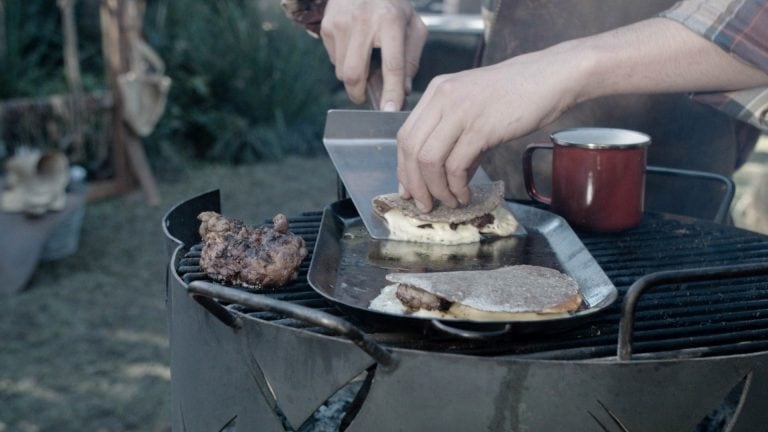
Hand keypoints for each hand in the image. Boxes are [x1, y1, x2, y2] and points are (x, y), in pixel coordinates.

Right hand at [320, 0, 426, 109]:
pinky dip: (344, 62)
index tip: (389, 111)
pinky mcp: (327, 26)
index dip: (391, 92)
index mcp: (390, 21)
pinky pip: (333, 60)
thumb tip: (403, 90)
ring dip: (353, 77)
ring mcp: (341, 23)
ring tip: (364, 61)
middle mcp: (363, 21)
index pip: (392, 65)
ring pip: (341, 71)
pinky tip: (354, 47)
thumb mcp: (413, 26)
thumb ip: (411, 59)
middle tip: (366, 96)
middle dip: (359, 94)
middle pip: (354, 75)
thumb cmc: (392, 5)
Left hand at [397, 48, 583, 211]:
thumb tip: (444, 179)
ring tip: (449, 201)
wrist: (550, 78)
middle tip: (424, 204)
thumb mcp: (474, 108)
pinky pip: (456, 166)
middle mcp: (442, 98)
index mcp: (437, 91)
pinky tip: (466, 194)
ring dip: (436, 189)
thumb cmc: (516, 94)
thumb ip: (455, 139)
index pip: (405, 135)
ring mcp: (460, 111)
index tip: (408, 189)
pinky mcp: (481, 128)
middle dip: (414, 184)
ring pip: (429, 160)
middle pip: (411, 149)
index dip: (403, 168)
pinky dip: (457, 187)